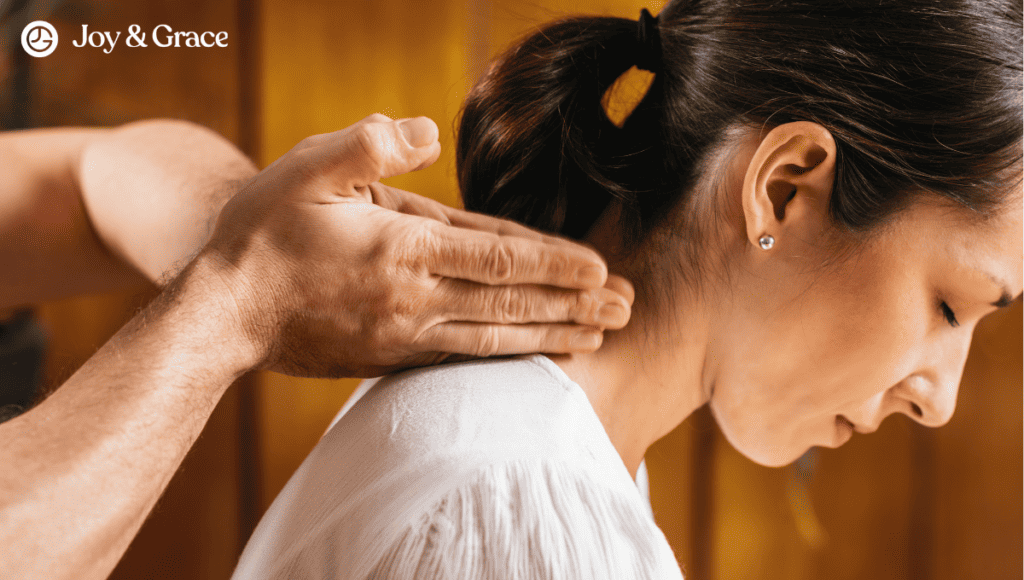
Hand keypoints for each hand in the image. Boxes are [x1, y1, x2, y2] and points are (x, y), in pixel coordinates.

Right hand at [197, 114, 632, 376]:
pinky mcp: (391, 359)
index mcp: (400, 248)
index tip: (603, 267)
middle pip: (510, 303)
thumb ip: (368, 145)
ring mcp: (404, 335)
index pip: (497, 257)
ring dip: (552, 336)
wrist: (223, 313)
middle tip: (627, 307)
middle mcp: (412, 298)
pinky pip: (462, 358)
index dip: (555, 263)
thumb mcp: (305, 168)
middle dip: (574, 304)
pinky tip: (531, 355)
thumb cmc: (262, 233)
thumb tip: (422, 129)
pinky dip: (506, 357)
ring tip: (599, 337)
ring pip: (494, 338)